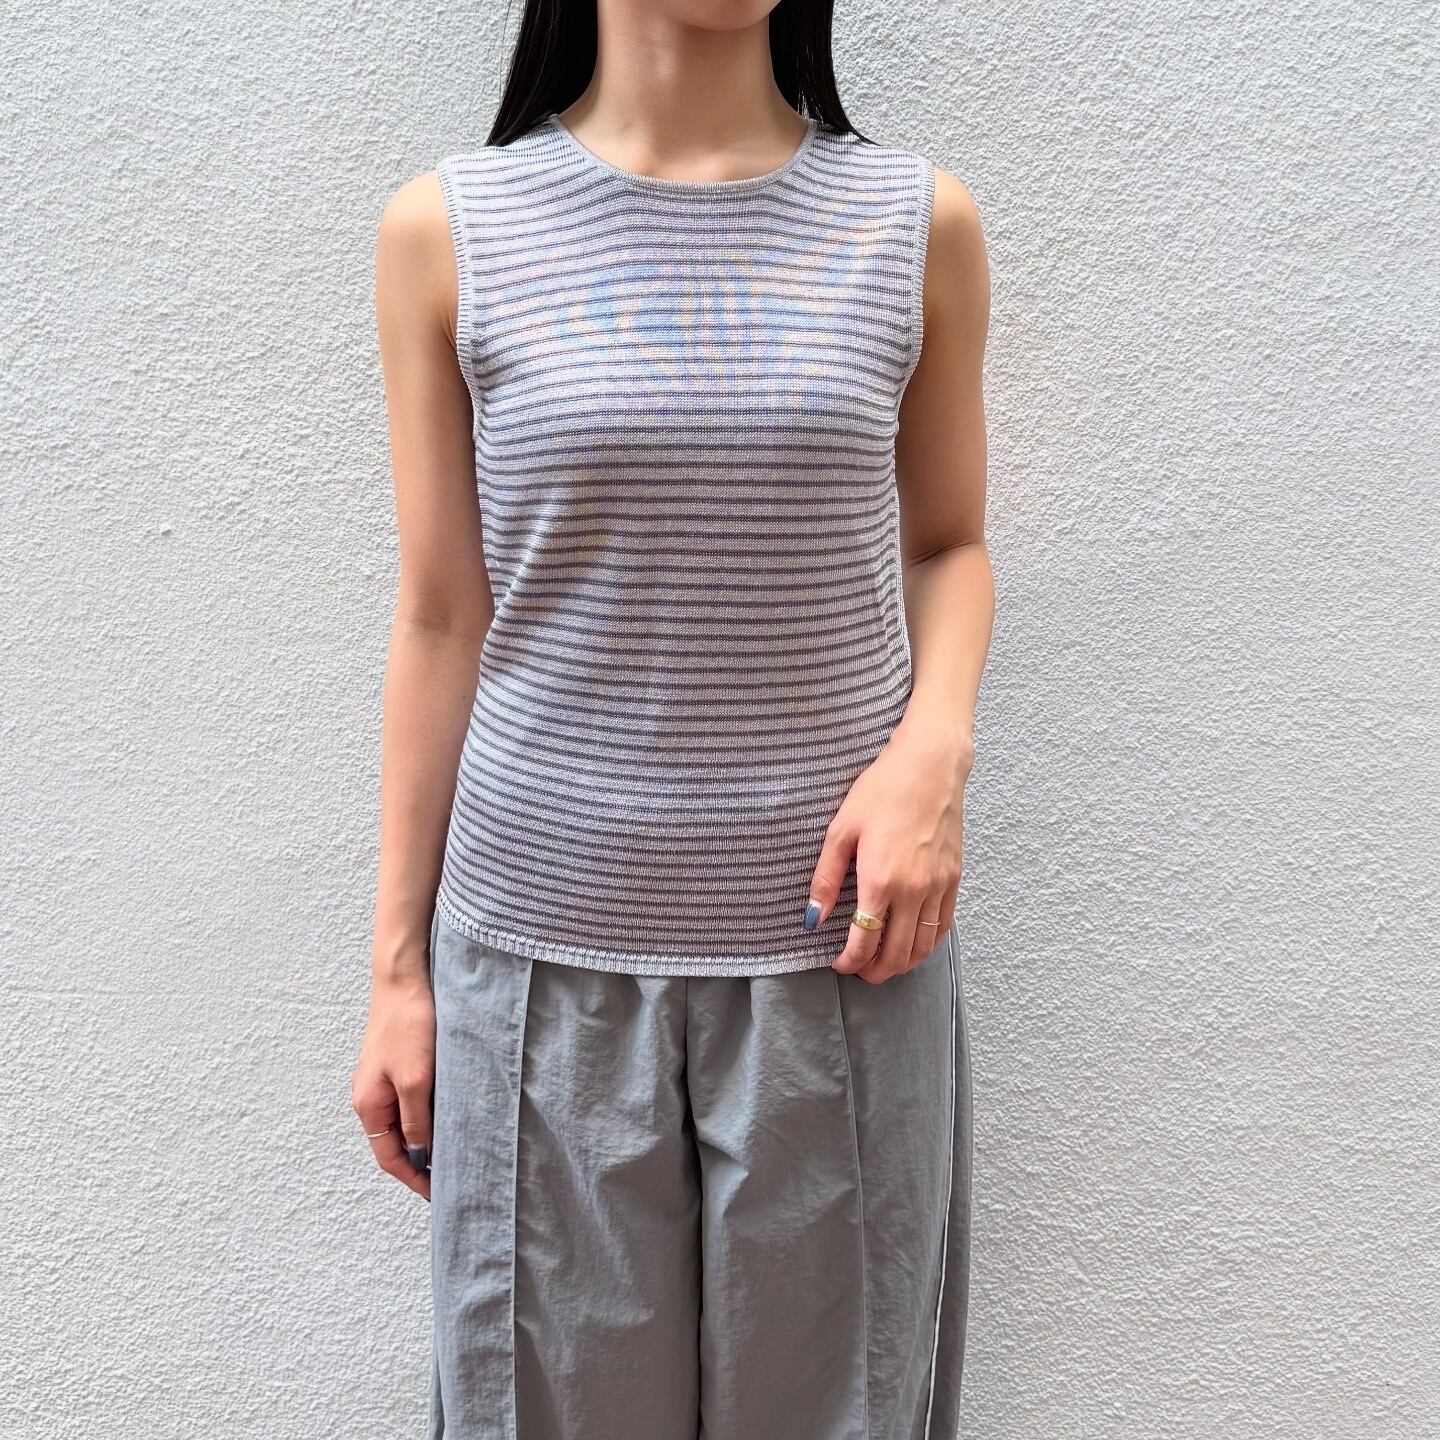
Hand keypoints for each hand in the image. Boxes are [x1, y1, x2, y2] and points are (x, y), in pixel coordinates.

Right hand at [351, 971, 435, 1200]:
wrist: (404, 979)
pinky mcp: (398, 1065)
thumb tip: (420, 1155)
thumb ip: (416, 1120)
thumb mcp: (416, 1079)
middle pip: (395, 1143)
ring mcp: (383, 1081)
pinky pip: (411, 1102)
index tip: (439, 1194)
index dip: (414, 1178)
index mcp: (369, 1105)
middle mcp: (371, 1097)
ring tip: (454, 1151)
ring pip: (405, 1122)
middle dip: (421, 1163)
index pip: (390, 1158)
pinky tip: (449, 1116)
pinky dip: (428, 1116)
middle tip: (451, 1177)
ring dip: (426, 1139)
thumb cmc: (408, 1025)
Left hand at [806, 721, 971, 983]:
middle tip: (859, 970)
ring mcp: (938, 887)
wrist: (929, 766)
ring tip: (883, 963)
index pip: (865, 942)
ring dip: (902, 964)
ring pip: (923, 947)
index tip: (838, 964)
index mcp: (881, 881)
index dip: (849, 962)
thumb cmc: (881, 791)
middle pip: (896, 954)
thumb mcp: (841, 830)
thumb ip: (826, 879)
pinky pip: (943, 926)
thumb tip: (812, 918)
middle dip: (875, 971)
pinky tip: (913, 943)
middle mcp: (913, 891)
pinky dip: (927, 944)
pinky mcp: (954, 879)